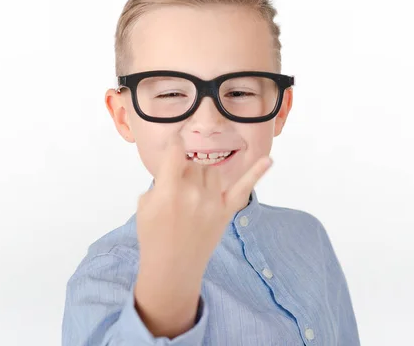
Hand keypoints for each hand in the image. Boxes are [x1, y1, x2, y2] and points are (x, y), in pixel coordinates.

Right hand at [134, 132, 271, 335]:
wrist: (172, 268)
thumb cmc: (154, 236)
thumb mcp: (145, 205)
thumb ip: (160, 181)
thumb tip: (176, 164)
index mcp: (169, 191)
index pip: (176, 152)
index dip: (174, 147)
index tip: (174, 146)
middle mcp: (194, 194)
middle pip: (194, 164)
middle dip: (185, 173)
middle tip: (178, 195)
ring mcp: (213, 203)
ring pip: (212, 172)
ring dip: (204, 178)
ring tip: (194, 198)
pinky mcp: (226, 212)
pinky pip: (244, 188)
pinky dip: (257, 173)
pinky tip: (268, 160)